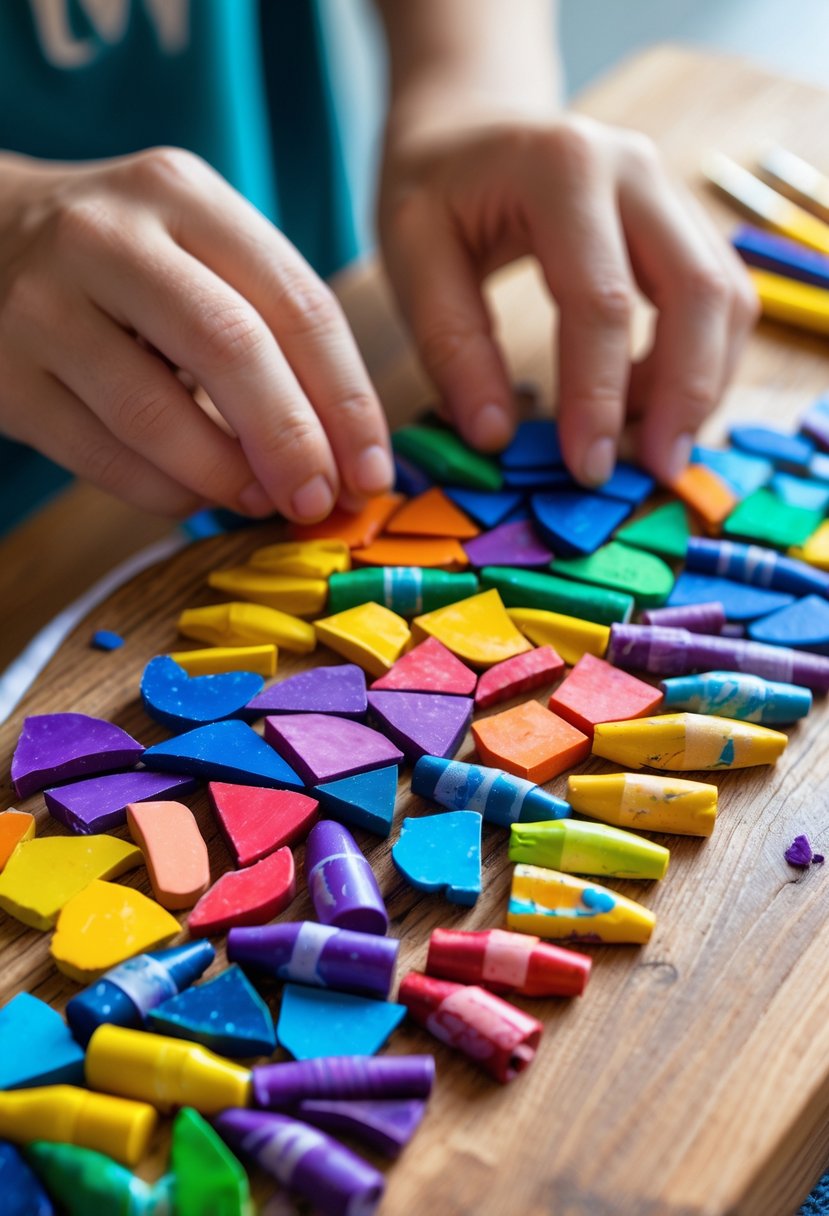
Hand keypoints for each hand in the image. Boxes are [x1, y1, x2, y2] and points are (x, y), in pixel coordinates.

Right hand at [0, 148, 392, 519]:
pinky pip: (103, 458)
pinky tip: (198, 497)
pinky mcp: (4, 377)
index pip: (296, 302)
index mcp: (181, 194)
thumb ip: (270, 325)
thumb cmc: (125, 261)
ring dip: (228, 478)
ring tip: (264, 501)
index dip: (348, 399)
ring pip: (157, 416)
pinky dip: (166, 493)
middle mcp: (107, 237)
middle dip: (294, 442)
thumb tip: (345, 450)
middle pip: (231, 350)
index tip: (373, 470)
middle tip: (323, 501)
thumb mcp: (198, 247)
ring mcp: (43, 306)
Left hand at [379, 113, 757, 484]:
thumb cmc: (435, 191)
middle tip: (654, 471)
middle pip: (698, 293)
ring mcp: (670, 191)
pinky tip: (649, 406)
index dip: (599, 396)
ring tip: (646, 444)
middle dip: (683, 396)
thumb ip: (451, 345)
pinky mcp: (683, 222)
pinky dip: (699, 361)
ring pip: (725, 297)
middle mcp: (636, 170)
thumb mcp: (410, 257)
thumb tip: (495, 439)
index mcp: (563, 168)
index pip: (603, 299)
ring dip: (700, 383)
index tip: (586, 470)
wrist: (471, 126)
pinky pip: (718, 298)